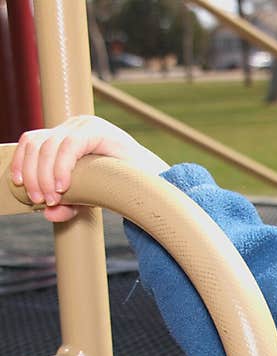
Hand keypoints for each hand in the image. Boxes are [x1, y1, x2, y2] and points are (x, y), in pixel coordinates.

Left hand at [10, 115, 168, 222]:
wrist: (158, 186)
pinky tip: (63, 186)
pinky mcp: (98, 131)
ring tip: (53, 197)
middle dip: (32, 174)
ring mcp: (86, 126)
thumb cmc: (126, 190)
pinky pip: (69, 146)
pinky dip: (61, 167)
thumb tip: (47, 212)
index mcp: (69, 137)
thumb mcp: (89, 197)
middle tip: (41, 200)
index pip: (33, 142)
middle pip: (36, 144)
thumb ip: (68, 203)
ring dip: (44, 174)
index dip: (21, 163)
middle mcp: (74, 126)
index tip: (21, 187)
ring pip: (48, 146)